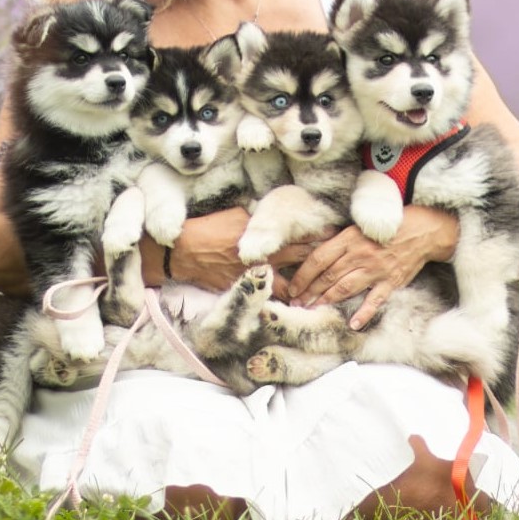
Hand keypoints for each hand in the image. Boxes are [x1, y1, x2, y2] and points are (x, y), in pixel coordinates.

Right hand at [161, 207, 321, 293]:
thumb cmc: (209, 228)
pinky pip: (265, 296)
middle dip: (316, 263)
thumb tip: (270, 217)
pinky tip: (291, 303)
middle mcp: (262, 261)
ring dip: (301, 289)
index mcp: (263, 240)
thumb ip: (258, 219)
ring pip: (286, 287)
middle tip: (334, 263)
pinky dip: (278, 299)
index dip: (316, 238)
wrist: (185, 251)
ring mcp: (253, 277)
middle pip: (297, 263)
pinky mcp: (242, 289)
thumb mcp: (237, 215)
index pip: (297, 240)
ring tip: (317, 293)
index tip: (332, 234)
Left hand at [286, 205, 459, 329]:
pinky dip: (363, 313)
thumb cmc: (387, 226)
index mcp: (349, 239)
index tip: (293, 287)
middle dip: (309, 292)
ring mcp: (376, 270)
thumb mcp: (359, 226)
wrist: (422, 230)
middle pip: (328, 277)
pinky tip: (353, 323)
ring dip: (326, 302)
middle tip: (296, 304)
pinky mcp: (391, 282)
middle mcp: (360, 255)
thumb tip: (316, 255)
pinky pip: (374, 300)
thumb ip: (339, 241)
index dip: (303, 275)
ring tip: (312, 311)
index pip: (318, 259)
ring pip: (345, 289)